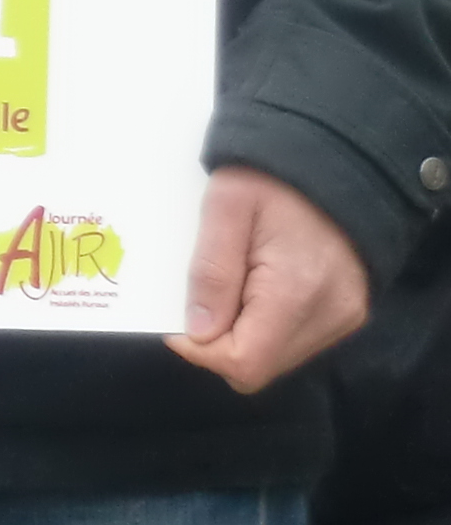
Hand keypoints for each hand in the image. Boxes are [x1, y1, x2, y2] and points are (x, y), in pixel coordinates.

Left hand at [168, 165, 368, 394]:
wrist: (334, 157)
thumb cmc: (273, 176)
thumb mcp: (226, 208)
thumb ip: (211, 271)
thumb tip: (198, 333)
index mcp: (298, 292)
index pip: (244, 363)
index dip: (200, 349)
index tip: (176, 316)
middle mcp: (330, 315)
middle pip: (259, 367)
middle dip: (218, 342)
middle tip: (201, 295)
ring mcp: (344, 317)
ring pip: (276, 358)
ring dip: (242, 333)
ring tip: (232, 283)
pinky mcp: (348, 312)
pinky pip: (296, 339)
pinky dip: (266, 324)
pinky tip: (256, 285)